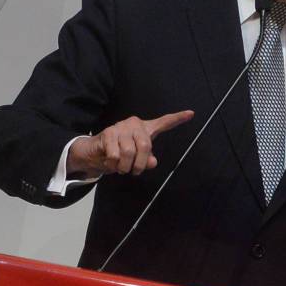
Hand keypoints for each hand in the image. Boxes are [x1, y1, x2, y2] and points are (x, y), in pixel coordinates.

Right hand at [67, 111, 193, 177]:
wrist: (94, 152)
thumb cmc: (119, 154)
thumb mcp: (136, 159)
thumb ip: (147, 160)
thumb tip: (152, 162)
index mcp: (146, 128)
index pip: (164, 122)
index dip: (178, 118)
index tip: (191, 113)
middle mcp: (135, 124)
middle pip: (146, 146)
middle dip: (140, 164)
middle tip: (135, 171)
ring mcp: (121, 127)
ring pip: (129, 152)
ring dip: (125, 166)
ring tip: (121, 167)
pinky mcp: (108, 133)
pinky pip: (115, 155)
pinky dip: (114, 165)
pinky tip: (111, 163)